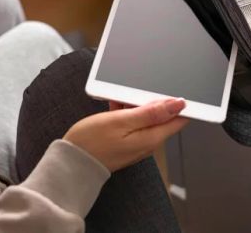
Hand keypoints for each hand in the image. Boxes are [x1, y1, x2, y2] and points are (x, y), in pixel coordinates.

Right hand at [64, 98, 188, 171]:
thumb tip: (178, 104)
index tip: (169, 88)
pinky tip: (114, 108)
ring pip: (146, 117)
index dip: (179, 102)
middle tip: (133, 93)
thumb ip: (151, 112)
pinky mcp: (127, 142)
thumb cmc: (92, 142)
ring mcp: (138, 143)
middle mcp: (149, 142)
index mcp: (152, 137)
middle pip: (162, 115)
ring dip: (135, 105)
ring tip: (119, 100)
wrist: (71, 162)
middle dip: (152, 100)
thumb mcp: (121, 120)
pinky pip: (134, 122)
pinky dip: (127, 112)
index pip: (179, 119)